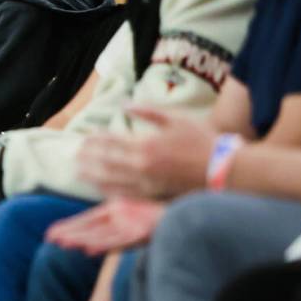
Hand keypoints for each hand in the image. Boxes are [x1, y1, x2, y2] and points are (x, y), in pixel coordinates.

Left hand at [45, 199, 165, 255]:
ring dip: (81, 239)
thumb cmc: (156, 217)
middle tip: (50, 238)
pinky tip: (89, 250)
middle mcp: (121, 215)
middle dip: (70, 233)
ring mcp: (131, 224)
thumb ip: (113, 227)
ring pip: (101, 234)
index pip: (87, 220)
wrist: (185, 217)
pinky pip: (120, 241)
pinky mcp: (141, 232)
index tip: (51, 234)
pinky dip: (104, 245)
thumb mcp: (132, 217)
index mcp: (116, 208)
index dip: (69, 226)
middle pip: (90, 227)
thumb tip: (89, 243)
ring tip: (63, 243)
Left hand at [76, 106, 214, 198]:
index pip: (112, 142)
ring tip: (79, 172)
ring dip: (93, 175)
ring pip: (112, 180)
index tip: (85, 136)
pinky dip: (110, 191)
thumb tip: (125, 105)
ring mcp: (148, 184)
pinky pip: (127, 195)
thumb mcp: (176, 119)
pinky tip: (100, 189)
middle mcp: (143, 166)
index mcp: (146, 145)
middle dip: (89, 158)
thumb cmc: (202, 141)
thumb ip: (148, 112)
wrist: (226, 169)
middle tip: (74, 155)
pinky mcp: (155, 195)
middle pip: (107, 162)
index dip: (96, 139)